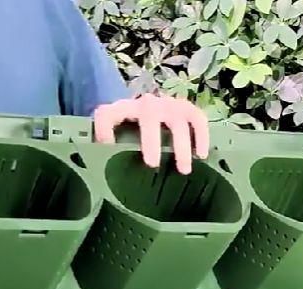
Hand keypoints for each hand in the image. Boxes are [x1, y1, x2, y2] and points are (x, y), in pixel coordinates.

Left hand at [94, 94, 209, 174]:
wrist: (150, 112)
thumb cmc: (130, 131)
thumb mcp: (116, 136)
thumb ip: (105, 146)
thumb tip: (100, 160)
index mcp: (124, 109)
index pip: (107, 113)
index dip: (104, 128)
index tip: (107, 147)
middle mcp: (148, 103)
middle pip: (150, 116)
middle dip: (152, 141)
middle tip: (153, 166)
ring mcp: (170, 105)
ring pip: (178, 120)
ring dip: (182, 145)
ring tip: (184, 170)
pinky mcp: (188, 110)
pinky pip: (198, 120)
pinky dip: (202, 136)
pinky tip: (202, 156)